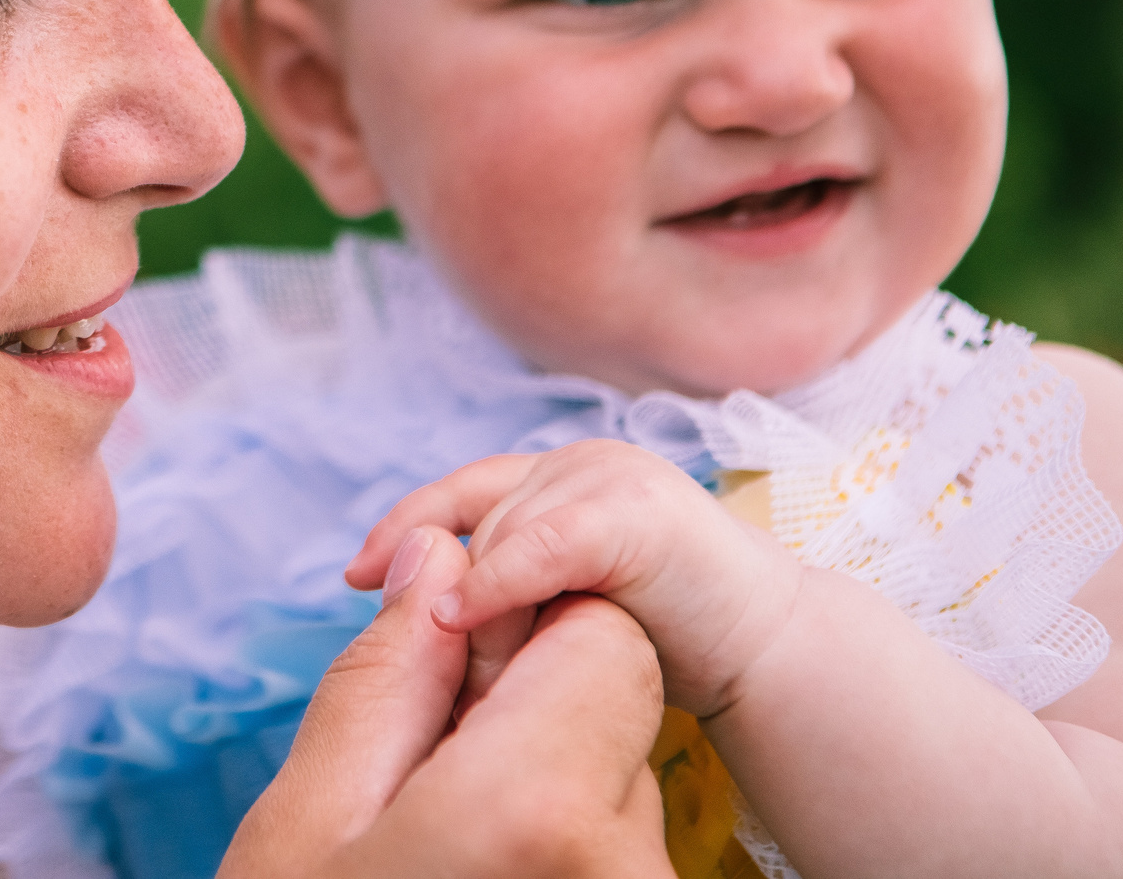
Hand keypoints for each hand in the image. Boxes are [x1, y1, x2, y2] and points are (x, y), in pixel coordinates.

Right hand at [220, 525, 672, 878]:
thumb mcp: (311, 817)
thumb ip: (390, 677)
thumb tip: (439, 559)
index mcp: (538, 810)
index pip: (603, 636)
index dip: (522, 627)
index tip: (448, 667)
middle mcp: (626, 870)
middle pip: (616, 714)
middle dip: (526, 713)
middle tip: (423, 781)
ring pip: (617, 791)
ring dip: (543, 793)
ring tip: (445, 854)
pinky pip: (617, 861)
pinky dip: (556, 857)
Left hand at [345, 442, 803, 715]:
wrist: (769, 654)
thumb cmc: (669, 640)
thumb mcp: (566, 605)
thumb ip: (508, 590)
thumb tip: (417, 607)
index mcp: (558, 479)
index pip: (457, 493)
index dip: (402, 529)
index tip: (352, 574)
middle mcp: (578, 463)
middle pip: (472, 518)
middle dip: (443, 583)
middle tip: (425, 649)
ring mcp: (608, 479)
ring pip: (497, 531)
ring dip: (472, 597)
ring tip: (462, 658)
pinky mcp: (633, 513)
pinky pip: (541, 544)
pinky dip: (497, 582)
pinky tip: (464, 618)